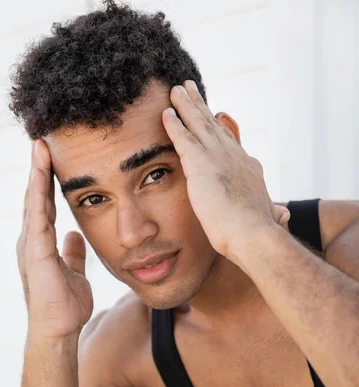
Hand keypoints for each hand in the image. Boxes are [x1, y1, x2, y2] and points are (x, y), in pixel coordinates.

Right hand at [16, 139, 92, 339]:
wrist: (58, 330)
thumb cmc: (65, 306)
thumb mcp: (74, 272)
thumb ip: (73, 253)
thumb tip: (75, 236)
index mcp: (41, 244)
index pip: (44, 205)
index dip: (48, 182)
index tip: (53, 158)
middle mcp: (32, 241)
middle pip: (35, 198)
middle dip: (38, 170)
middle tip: (42, 141)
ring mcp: (31, 246)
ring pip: (33, 202)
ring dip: (36, 174)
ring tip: (39, 147)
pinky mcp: (35, 252)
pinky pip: (37, 217)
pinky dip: (38, 194)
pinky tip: (40, 174)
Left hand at [162, 80, 289, 261]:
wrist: (253, 234)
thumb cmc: (258, 232)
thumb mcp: (268, 216)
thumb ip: (273, 211)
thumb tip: (285, 214)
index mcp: (248, 167)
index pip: (229, 143)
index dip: (218, 127)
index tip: (212, 115)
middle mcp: (234, 156)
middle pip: (212, 125)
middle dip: (199, 105)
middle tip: (189, 88)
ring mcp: (217, 158)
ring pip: (198, 124)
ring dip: (186, 105)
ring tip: (176, 90)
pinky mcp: (200, 165)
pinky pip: (183, 139)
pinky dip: (174, 124)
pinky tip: (166, 113)